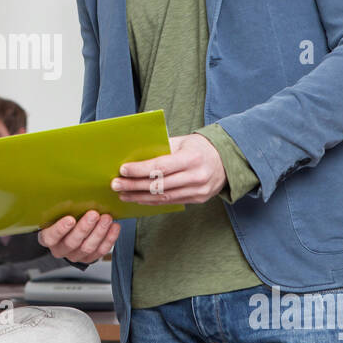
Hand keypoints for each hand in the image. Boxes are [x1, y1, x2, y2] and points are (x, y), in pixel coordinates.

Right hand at [38, 210, 119, 266]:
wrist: (69, 232)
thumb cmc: (61, 218)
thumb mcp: (56, 213)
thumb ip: (61, 207)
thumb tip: (71, 191)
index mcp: (49, 238)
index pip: (52, 237)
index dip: (60, 229)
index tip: (70, 219)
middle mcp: (61, 250)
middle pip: (72, 242)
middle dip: (84, 228)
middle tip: (93, 214)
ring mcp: (76, 255)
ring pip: (88, 247)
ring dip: (99, 232)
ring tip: (106, 218)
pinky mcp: (89, 258)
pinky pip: (101, 251)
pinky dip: (109, 239)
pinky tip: (114, 227)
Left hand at [112, 133, 227, 204]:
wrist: (227, 160)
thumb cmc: (200, 147)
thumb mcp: (183, 141)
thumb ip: (162, 148)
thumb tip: (135, 155)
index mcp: (192, 158)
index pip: (161, 166)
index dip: (140, 170)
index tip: (123, 170)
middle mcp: (196, 176)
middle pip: (159, 184)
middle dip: (134, 185)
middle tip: (115, 185)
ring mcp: (198, 190)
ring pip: (163, 197)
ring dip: (140, 197)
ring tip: (123, 194)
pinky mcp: (198, 199)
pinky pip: (171, 202)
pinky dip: (153, 201)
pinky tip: (139, 199)